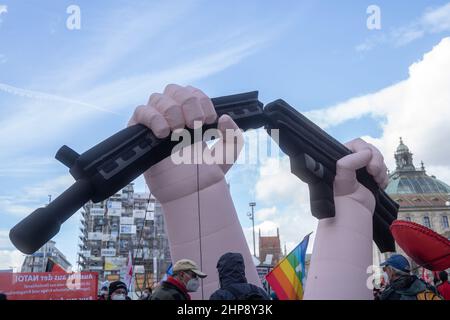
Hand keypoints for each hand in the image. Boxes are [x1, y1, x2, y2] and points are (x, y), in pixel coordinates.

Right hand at [128, 84, 242, 202]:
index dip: (201, 101)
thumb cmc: (207, 174)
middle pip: (174, 89)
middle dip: (188, 103)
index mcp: (191, 116)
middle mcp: (173, 116)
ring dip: (171, 111)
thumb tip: (224, 117)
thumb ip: (234, 133)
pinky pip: (141, 112)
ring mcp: (156, 124)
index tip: (209, 119)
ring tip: (178, 132)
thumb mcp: (229, 151)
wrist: (192, 193)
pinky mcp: (140, 134)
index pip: (192, 92)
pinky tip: (163, 133)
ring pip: (157, 98)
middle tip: (195, 124)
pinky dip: (153, 117)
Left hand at [334, 138, 388, 212]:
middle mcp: (350, 161)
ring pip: (378, 158)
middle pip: (370, 149)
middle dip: (376, 160)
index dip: (365, 150)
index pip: (356, 144)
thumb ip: (349, 162)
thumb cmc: (341, 198)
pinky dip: (384, 176)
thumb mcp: (342, 177)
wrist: (352, 215)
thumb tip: (367, 153)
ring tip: (377, 180)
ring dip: (381, 169)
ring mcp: (361, 169)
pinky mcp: (370, 177)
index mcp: (339, 158)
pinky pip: (383, 169)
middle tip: (374, 172)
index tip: (368, 163)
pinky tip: (380, 184)